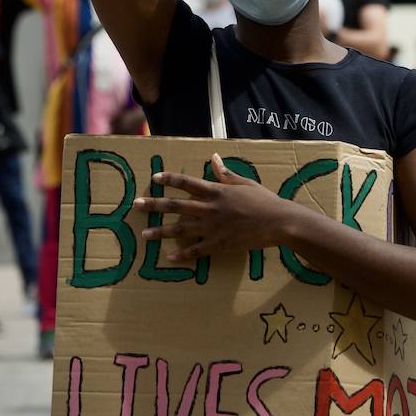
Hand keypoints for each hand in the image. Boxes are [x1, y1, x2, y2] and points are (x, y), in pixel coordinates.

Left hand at [133, 154, 292, 262]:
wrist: (279, 222)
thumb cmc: (264, 201)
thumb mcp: (245, 183)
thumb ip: (226, 174)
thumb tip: (214, 159)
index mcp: (216, 191)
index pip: (187, 182)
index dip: (169, 179)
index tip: (154, 178)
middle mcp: (210, 208)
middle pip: (176, 205)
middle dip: (155, 205)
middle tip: (137, 205)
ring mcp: (213, 228)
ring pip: (181, 229)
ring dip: (161, 231)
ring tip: (145, 234)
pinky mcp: (219, 245)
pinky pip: (196, 251)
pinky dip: (182, 254)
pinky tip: (168, 257)